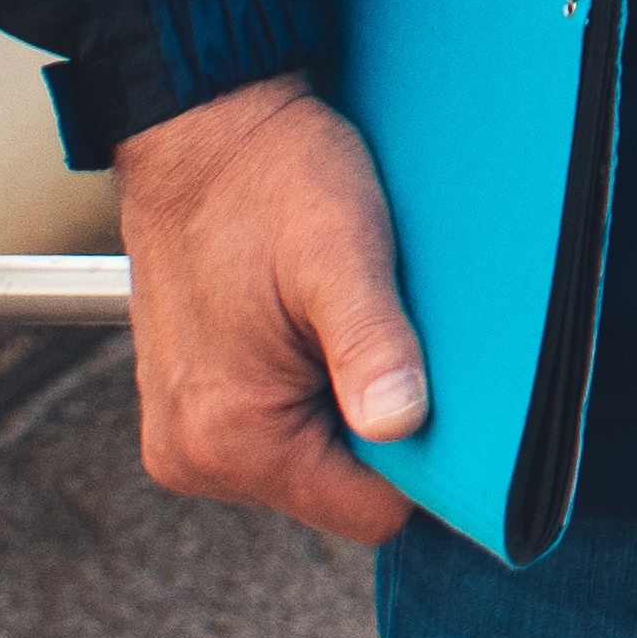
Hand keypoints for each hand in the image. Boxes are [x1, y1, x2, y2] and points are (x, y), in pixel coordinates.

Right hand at [103, 71, 425, 544]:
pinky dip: (316, 382)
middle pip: (340, 485)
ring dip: (350, 398)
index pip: (367, 510)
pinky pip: (282, 421)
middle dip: (385, 422)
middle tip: (396, 335)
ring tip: (351, 318)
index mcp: (227, 437)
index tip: (449, 396)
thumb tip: (402, 423)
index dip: (427, 463)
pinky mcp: (195, 399)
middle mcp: (195, 453)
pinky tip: (321, 322)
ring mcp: (187, 431)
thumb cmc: (271, 177)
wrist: (203, 126)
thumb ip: (372, 346)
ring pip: (315, 453)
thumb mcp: (342, 254)